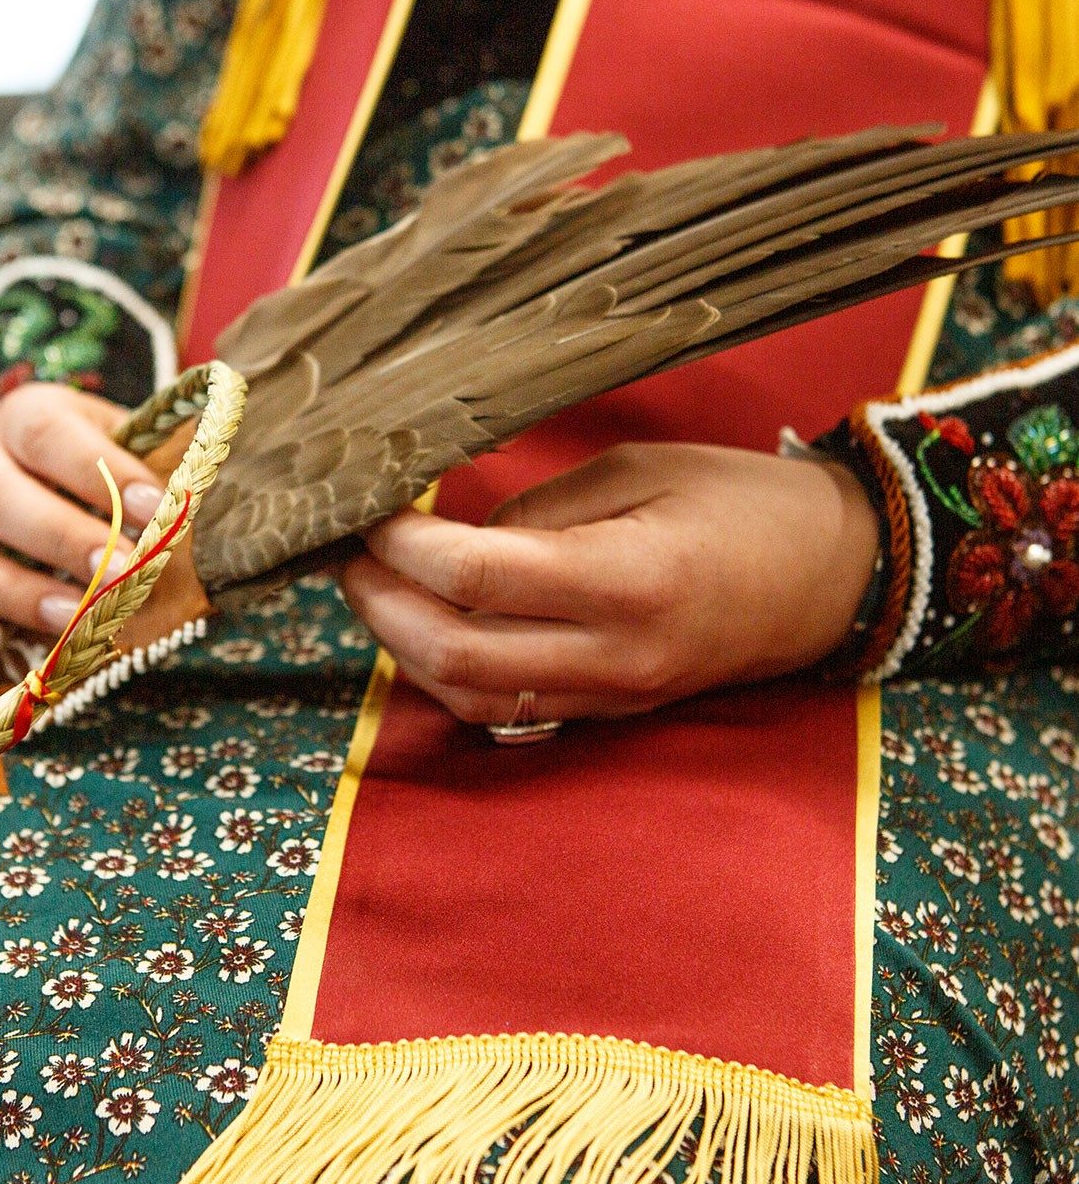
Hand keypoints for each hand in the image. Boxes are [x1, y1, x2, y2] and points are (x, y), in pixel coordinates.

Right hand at [0, 383, 164, 652]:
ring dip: (8, 588)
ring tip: (70, 617)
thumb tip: (207, 495)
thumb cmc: (128, 485)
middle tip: (123, 573)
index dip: (98, 468)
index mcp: (30, 418)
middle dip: (62, 538)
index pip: (47, 431)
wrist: (87, 510)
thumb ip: (175, 470)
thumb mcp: (153, 459)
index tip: (156, 504)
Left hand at [338, 442, 879, 723]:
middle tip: (350, 555)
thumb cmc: (741, 504)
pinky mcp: (607, 713)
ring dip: (403, 648)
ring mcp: (610, 696)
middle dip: (381, 606)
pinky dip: (445, 674)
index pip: (476, 578)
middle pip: (455, 655)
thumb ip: (534, 508)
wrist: (833, 576)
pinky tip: (424, 629)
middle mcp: (613, 655)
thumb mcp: (637, 470)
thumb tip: (447, 537)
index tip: (371, 511)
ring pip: (468, 697)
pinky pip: (502, 711)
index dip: (403, 547)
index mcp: (627, 579)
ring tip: (374, 589)